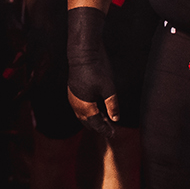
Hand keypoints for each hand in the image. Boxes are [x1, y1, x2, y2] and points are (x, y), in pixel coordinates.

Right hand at [65, 6, 118, 136]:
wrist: (82, 54)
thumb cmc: (96, 70)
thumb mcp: (109, 89)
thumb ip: (112, 105)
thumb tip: (116, 119)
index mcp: (85, 106)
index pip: (95, 124)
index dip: (105, 130)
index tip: (112, 134)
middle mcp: (76, 104)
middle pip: (87, 122)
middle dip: (98, 126)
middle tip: (109, 128)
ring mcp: (73, 98)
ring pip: (81, 115)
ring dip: (92, 119)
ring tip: (103, 119)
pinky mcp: (73, 91)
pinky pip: (78, 107)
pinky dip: (87, 112)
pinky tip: (95, 107)